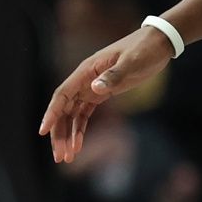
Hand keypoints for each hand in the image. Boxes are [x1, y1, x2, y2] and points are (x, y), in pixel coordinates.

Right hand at [39, 26, 173, 162]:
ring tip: (68, 157)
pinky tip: (78, 145)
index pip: (62, 94)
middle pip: (64, 109)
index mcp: (87, 70)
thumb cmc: (144, 49)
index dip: (52, 113)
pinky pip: (84, 114)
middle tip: (59, 156)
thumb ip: (114, 75)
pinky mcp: (101, 94)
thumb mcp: (132, 61)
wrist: (158, 44)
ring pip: (72, 115)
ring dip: (68, 135)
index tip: (43, 131)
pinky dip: (79, 129)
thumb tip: (95, 88)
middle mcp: (85, 80)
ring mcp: (92, 87)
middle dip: (59, 133)